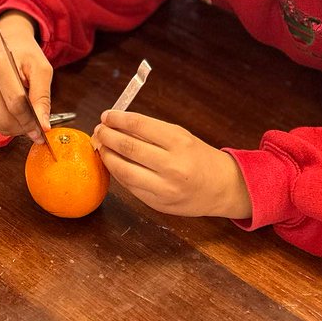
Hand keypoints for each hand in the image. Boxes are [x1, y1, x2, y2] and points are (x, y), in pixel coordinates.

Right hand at [0, 12, 50, 142]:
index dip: (31, 120)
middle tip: (37, 124)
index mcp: (0, 64)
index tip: (43, 130)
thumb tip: (43, 126)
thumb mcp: (42, 69)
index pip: (16, 103)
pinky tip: (14, 108)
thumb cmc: (26, 54)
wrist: (7, 40)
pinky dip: (7, 120)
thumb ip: (43, 98)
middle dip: (23, 126)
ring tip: (26, 113)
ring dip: (16, 126)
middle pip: (4, 117)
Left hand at [92, 110, 252, 218]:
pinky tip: (113, 163)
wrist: (222, 187)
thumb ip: (149, 131)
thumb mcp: (179, 135)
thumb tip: (115, 123)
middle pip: (128, 148)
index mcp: (179, 142)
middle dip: (107, 136)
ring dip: (107, 156)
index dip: (117, 119)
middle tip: (99, 130)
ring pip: (124, 170)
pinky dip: (118, 173)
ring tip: (102, 146)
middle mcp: (172, 166)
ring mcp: (165, 188)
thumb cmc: (197, 156)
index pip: (139, 125)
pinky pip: (130, 187)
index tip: (107, 115)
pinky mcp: (159, 204)